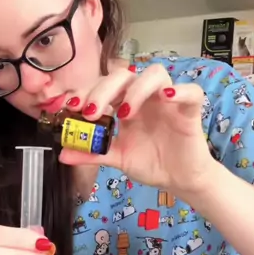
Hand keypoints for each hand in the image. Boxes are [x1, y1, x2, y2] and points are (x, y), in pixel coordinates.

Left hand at [59, 64, 213, 200]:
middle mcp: (144, 96)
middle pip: (124, 75)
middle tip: (92, 111)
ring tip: (125, 114)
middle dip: (104, 89)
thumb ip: (92, 153)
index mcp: (125, 103)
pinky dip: (179, 90)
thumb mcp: (117, 158)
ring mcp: (167, 99)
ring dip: (136, 89)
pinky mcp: (190, 108)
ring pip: (154, 74)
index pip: (104, 84)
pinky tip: (167, 97)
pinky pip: (190, 90)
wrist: (179, 180)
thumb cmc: (151, 162)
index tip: (73, 106)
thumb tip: (63, 154)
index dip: (87, 90)